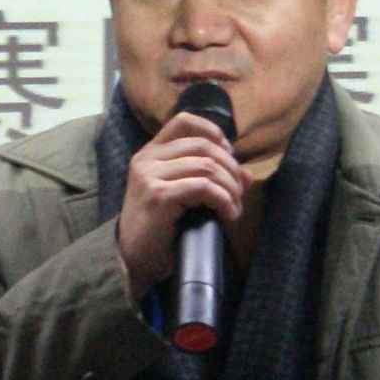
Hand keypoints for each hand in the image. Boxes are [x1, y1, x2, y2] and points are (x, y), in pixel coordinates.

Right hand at [114, 102, 248, 301]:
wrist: (132, 258)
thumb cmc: (159, 228)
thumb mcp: (182, 195)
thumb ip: (208, 178)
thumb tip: (247, 174)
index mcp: (150, 153)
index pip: (183, 121)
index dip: (213, 131)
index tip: (229, 154)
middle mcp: (147, 159)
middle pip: (203, 145)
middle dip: (231, 167)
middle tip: (240, 191)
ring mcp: (150, 176)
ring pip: (207, 166)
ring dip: (230, 187)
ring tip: (235, 207)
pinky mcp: (158, 196)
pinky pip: (203, 187)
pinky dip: (223, 199)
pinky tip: (228, 214)